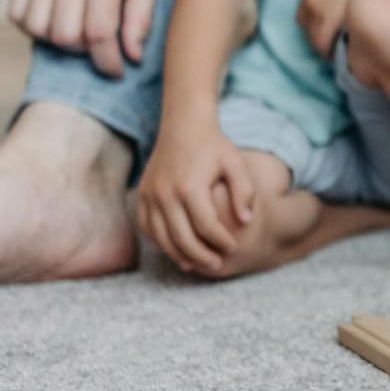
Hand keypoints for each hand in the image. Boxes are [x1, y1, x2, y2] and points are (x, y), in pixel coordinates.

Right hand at [10, 0, 156, 77]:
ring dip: (57, 41)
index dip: (107, 62)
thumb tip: (132, 56)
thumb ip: (141, 17)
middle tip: (97, 46)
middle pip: (65, 35)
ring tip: (76, 33)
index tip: (116, 70)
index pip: (99, 33)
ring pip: (38, 27)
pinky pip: (16, 12)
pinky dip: (31, 26)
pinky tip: (52, 20)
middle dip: (84, 52)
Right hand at [135, 118, 256, 273]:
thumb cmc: (214, 146)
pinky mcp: (142, 195)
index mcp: (189, 186)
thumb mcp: (236, 163)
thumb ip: (245, 192)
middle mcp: (165, 193)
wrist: (183, 125)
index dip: (221, 241)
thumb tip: (247, 221)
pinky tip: (177, 249)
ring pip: (161, 237)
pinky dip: (161, 242)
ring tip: (197, 264)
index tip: (233, 247)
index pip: (206, 226)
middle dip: (201, 256)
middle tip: (217, 265)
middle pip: (182, 238)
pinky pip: (147, 227)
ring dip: (179, 254)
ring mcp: (150, 195)